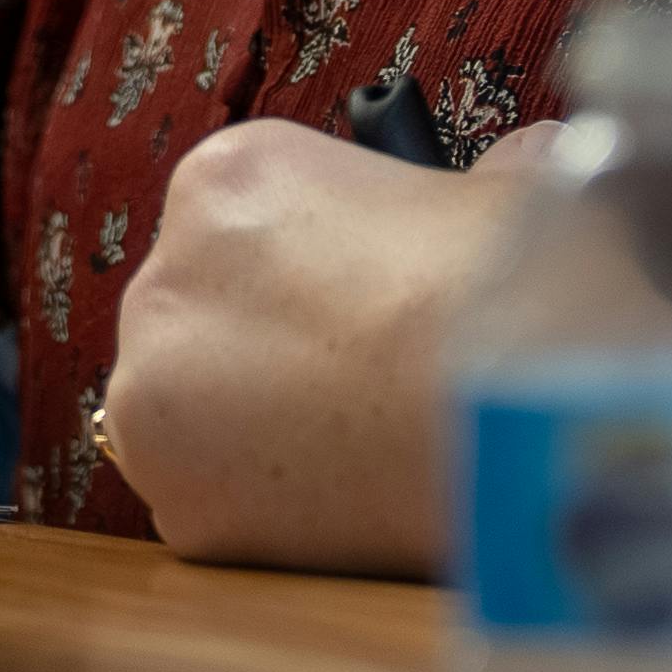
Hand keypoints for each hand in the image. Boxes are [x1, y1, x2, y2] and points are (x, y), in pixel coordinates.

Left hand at [90, 122, 500, 572]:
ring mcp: (153, 389)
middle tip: (359, 378)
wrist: (517, 417)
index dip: (311, 265)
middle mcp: (165, 272)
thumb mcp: (505, 195)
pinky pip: (206, 501)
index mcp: (228, 178)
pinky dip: (260, 508)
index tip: (360, 300)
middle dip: (270, 346)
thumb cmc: (510, 295)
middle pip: (205, 314)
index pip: (241, 221)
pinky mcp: (173, 497)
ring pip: (191, 410)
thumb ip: (482, 175)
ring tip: (357, 442)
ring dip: (252, 427)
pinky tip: (338, 499)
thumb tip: (518, 163)